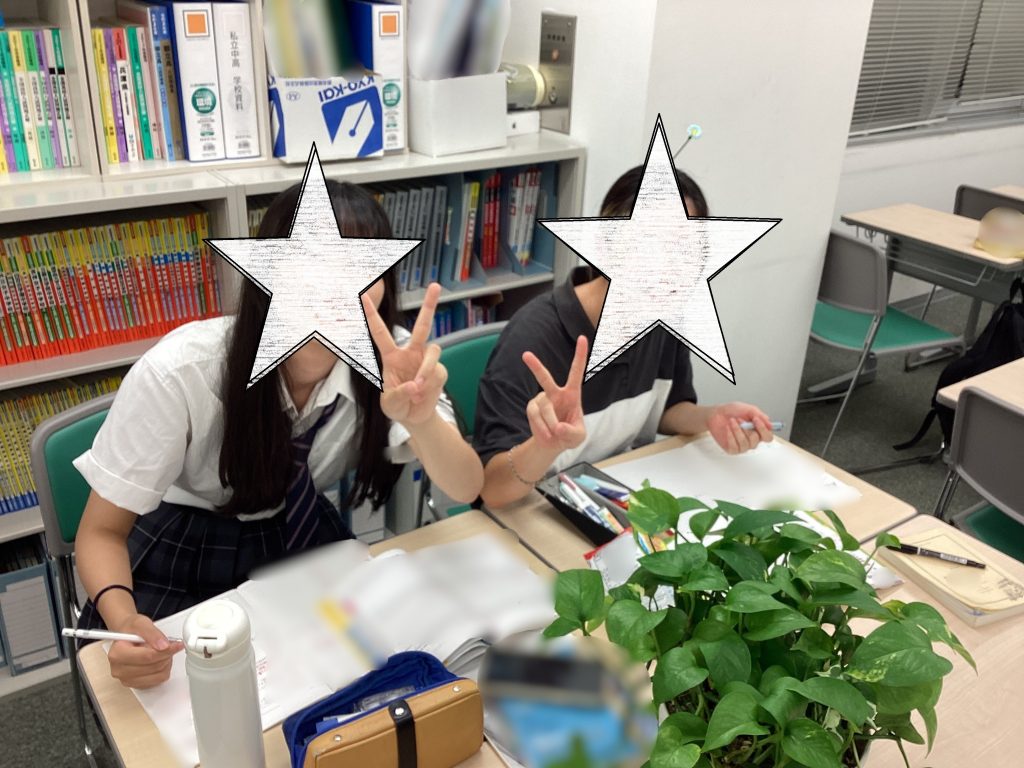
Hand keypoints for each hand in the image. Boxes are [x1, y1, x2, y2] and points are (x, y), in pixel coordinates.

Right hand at [107, 613, 182, 688]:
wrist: (126, 635)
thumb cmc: (131, 630)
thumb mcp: (141, 623)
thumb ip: (152, 634)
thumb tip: (163, 646)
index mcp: (117, 654)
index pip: (148, 656)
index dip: (166, 650)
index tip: (177, 644)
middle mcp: (119, 670)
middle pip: (154, 666)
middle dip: (167, 654)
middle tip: (171, 644)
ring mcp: (127, 679)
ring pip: (159, 674)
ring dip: (166, 662)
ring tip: (162, 651)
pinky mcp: (136, 685)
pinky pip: (158, 680)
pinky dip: (164, 669)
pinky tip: (160, 659)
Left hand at [363, 282, 447, 426]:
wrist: (415, 417)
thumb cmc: (398, 406)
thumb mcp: (390, 404)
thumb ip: (398, 394)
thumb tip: (414, 385)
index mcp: (392, 356)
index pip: (380, 332)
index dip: (372, 315)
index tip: (363, 297)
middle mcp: (411, 353)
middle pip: (422, 325)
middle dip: (429, 305)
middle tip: (435, 285)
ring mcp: (426, 361)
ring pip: (433, 350)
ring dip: (426, 368)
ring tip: (418, 387)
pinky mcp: (439, 372)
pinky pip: (437, 372)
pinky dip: (429, 384)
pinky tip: (422, 394)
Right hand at [521, 336, 587, 452]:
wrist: (551, 444)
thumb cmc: (568, 435)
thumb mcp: (578, 437)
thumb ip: (571, 433)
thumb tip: (558, 427)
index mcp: (572, 394)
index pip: (576, 371)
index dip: (580, 355)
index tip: (582, 338)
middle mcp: (555, 393)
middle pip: (545, 378)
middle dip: (535, 366)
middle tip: (526, 355)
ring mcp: (541, 399)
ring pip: (545, 409)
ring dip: (551, 424)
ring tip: (554, 435)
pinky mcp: (531, 408)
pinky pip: (536, 417)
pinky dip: (542, 429)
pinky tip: (546, 434)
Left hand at [706, 402, 773, 454]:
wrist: (715, 413)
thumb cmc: (731, 411)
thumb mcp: (747, 409)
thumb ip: (759, 415)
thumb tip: (770, 424)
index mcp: (758, 431)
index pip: (768, 437)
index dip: (763, 429)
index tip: (756, 419)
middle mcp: (751, 440)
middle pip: (756, 440)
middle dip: (747, 428)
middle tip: (739, 419)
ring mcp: (742, 445)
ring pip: (745, 444)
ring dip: (737, 431)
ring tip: (732, 421)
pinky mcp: (732, 449)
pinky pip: (735, 447)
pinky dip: (730, 436)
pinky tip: (727, 428)